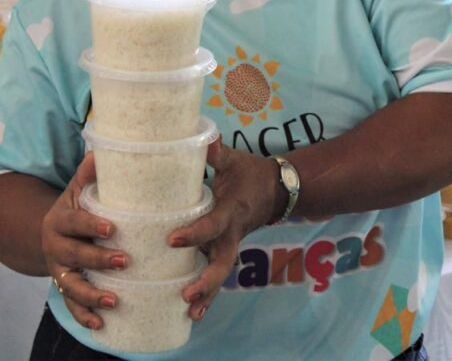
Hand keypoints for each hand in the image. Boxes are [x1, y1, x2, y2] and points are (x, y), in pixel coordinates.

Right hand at [40, 151, 127, 330]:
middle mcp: (56, 246)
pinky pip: (71, 305)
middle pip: (74, 255)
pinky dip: (84, 315)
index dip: (90, 225)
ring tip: (114, 299)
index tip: (111, 228)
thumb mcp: (77, 189)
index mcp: (60, 218)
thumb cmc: (76, 207)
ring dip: (91, 294)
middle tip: (125, 260)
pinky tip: (101, 324)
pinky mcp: (64, 287)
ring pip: (71, 285)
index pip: (74, 221)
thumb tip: (102, 149)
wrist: (51, 232)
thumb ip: (89, 174)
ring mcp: (59, 269)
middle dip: (98, 259)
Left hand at [167, 140, 281, 321]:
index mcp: (231, 211)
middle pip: (222, 263)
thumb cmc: (251, 173)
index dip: (195, 234)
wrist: (277, 190)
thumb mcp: (236, 160)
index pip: (213, 225)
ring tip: (190, 313)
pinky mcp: (227, 250)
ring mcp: (231, 245)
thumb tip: (206, 138)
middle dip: (206, 281)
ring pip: (220, 274)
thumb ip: (218, 152)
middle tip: (186, 294)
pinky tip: (193, 312)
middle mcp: (232, 233)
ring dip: (208, 295)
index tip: (173, 238)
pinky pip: (218, 274)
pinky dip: (208, 294)